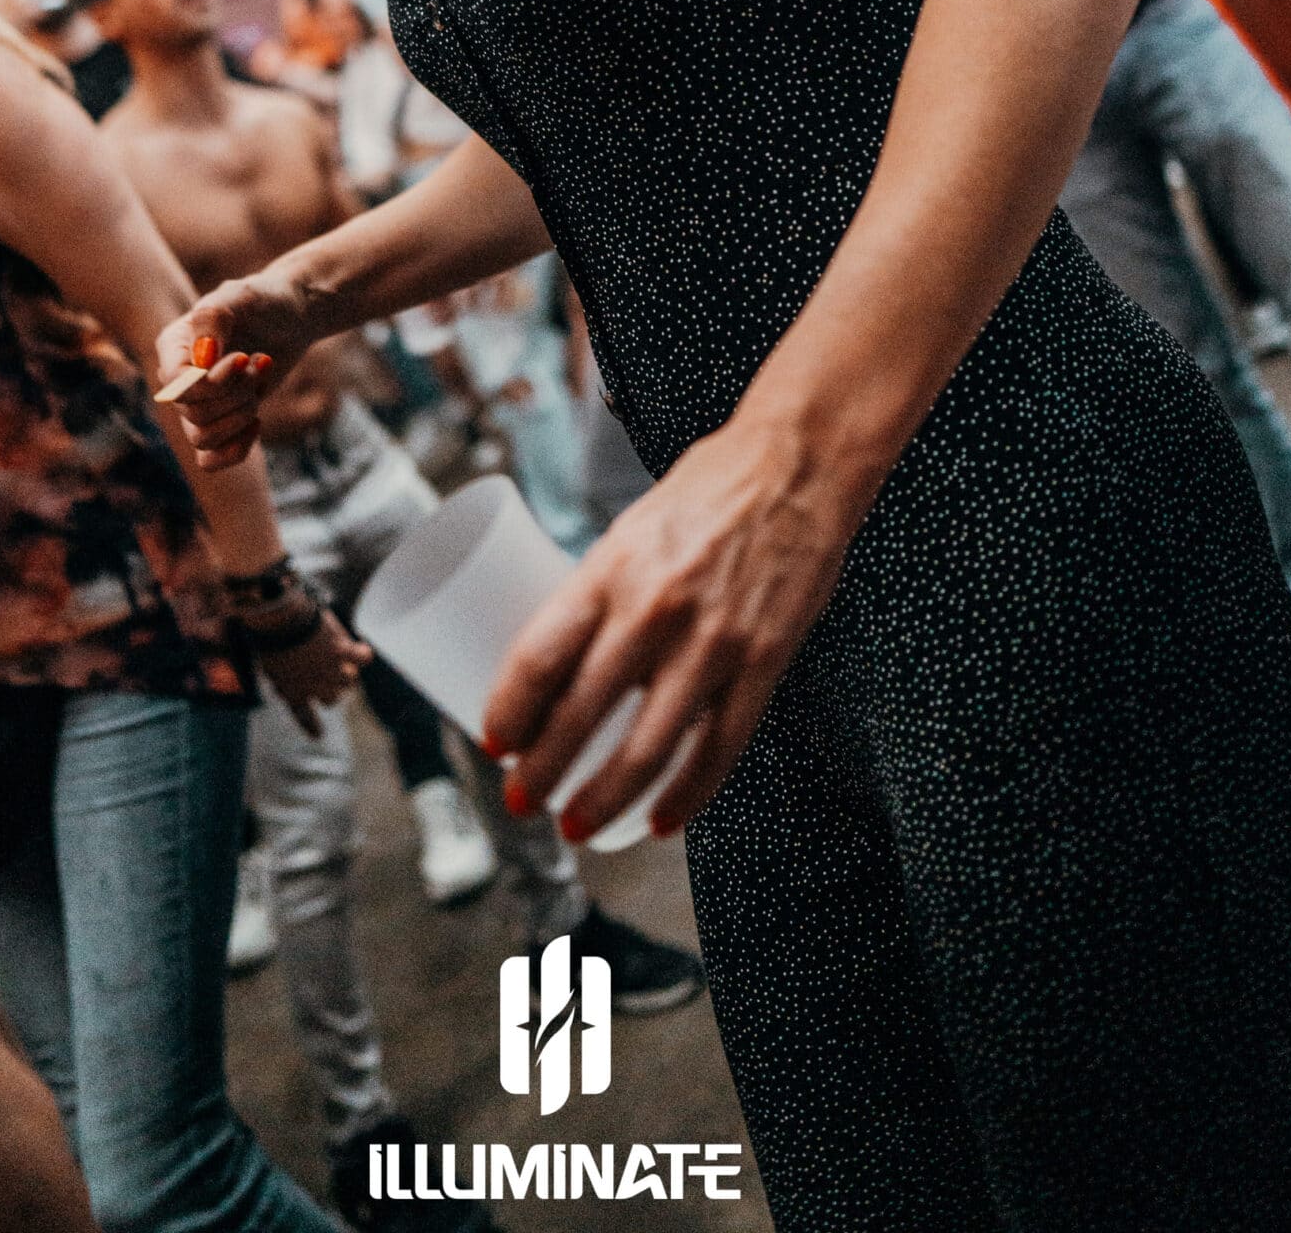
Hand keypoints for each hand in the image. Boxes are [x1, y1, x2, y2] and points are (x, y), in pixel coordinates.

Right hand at [156, 266, 331, 468]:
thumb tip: (200, 361)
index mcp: (173, 346)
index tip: (242, 359)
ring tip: (260, 385)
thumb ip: (214, 320)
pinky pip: (209, 460)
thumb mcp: (241, 296)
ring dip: (240, 417)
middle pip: (194, 413)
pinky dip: (234, 451)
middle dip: (237, 394)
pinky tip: (258, 424)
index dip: (211, 382)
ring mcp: (198, 402)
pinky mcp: (220, 421)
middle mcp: (178, 378)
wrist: (290, 315)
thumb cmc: (264, 300)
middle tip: (261, 363)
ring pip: (201, 439)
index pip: (177, 384)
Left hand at [262, 606, 370, 734]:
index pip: (303, 716)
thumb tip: (285, 689)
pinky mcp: (342, 652)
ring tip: (343, 661)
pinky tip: (362, 651)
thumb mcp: (269, 668)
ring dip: (346, 672)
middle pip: (332, 699)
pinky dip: (363, 654)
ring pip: (349, 681)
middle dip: (330, 690)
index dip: (312, 726)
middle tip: (326, 677)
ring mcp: (331, 670)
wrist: (280, 623)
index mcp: (293, 693)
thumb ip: (280, 681)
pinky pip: (362, 658)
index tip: (318, 736)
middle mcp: (315, 687)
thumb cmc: (270, 641)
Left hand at [481, 415, 855, 840]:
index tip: (494, 741)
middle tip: (519, 800)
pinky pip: (719, 750)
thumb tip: (564, 659)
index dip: (509, 710)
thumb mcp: (632, 529)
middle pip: (581, 713)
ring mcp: (713, 641)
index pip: (541, 655)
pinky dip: (686, 797)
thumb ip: (603, 592)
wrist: (796, 466)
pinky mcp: (763, 663)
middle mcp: (655, 608)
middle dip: (541, 771)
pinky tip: (659, 820)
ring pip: (647, 748)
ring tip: (576, 825)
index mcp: (611, 568)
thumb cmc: (706, 492)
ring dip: (603, 799)